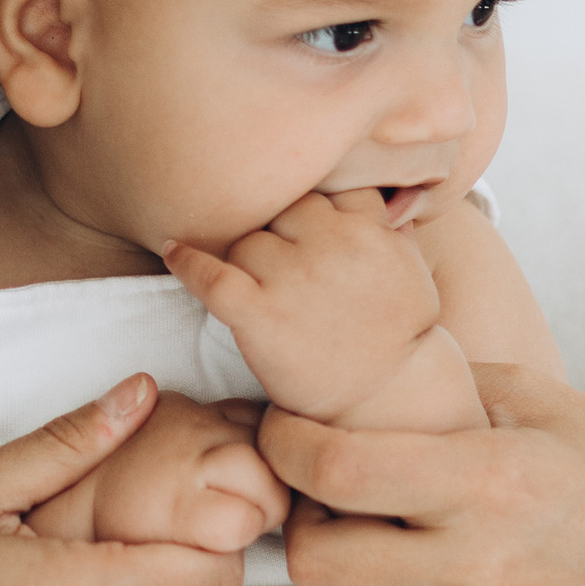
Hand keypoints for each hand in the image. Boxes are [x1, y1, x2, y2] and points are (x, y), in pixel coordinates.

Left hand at [166, 186, 440, 418]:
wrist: (385, 398)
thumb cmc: (397, 335)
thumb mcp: (412, 269)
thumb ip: (391, 228)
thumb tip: (390, 196)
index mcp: (368, 227)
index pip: (321, 187)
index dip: (308, 209)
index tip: (300, 227)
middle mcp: (332, 243)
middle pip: (279, 211)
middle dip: (277, 236)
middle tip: (279, 270)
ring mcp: (294, 277)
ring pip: (246, 243)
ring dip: (245, 262)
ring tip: (259, 291)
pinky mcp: (261, 313)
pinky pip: (211, 274)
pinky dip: (188, 263)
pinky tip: (173, 252)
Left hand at [259, 362, 584, 585]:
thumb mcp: (542, 403)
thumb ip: (444, 390)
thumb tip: (351, 374)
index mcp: (491, 481)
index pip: (335, 469)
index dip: (286, 446)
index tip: (285, 433)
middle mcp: (484, 568)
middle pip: (318, 562)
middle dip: (305, 526)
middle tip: (326, 504)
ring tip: (377, 555)